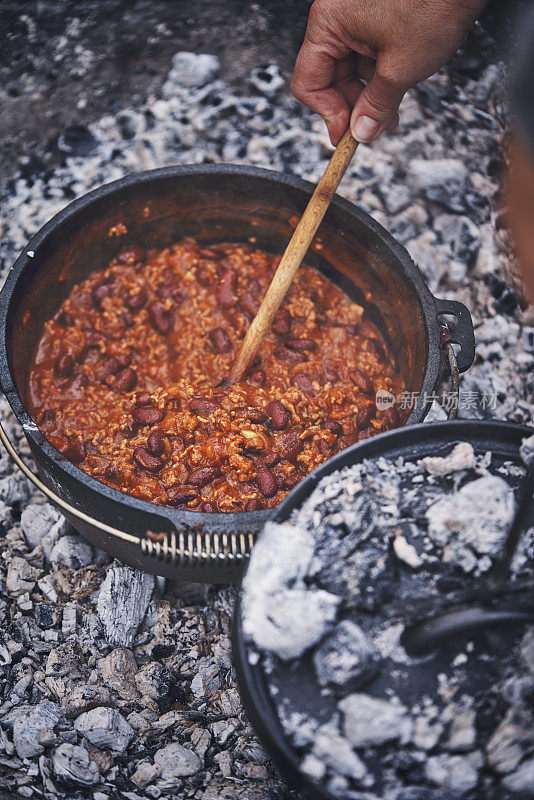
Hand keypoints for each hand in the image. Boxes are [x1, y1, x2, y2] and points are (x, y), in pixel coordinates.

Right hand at [292, 0, 487, 144]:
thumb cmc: (435, 4)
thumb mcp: (401, 68)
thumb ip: (376, 106)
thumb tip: (362, 132)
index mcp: (329, 22)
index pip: (308, 82)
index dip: (328, 114)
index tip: (347, 136)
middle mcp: (337, 16)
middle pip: (329, 77)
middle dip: (352, 107)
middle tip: (373, 129)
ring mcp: (356, 15)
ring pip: (351, 69)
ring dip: (368, 96)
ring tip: (391, 116)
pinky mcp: (376, 16)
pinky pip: (367, 54)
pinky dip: (379, 76)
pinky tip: (396, 92)